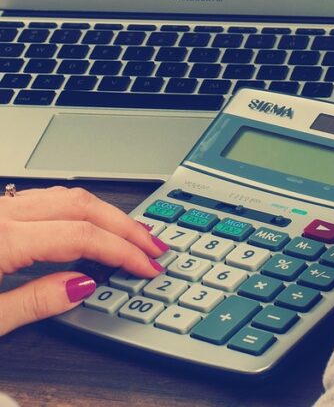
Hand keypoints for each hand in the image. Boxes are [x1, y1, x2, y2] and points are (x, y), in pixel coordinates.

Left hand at [0, 185, 168, 334]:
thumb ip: (34, 302)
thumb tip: (82, 287)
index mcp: (4, 240)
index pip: (82, 236)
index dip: (122, 251)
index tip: (146, 267)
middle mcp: (4, 214)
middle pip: (82, 206)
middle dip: (125, 227)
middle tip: (153, 246)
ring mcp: (0, 207)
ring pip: (67, 195)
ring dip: (105, 213)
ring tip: (130, 232)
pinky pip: (47, 197)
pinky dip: (78, 208)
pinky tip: (90, 221)